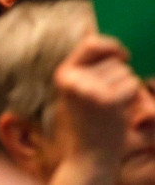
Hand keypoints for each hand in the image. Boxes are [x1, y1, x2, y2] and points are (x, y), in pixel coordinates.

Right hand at [51, 35, 140, 180]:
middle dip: (120, 74)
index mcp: (64, 74)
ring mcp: (89, 89)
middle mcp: (73, 79)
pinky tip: (121, 110)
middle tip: (109, 96)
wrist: (90, 154)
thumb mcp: (79, 90)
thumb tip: (111, 43)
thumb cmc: (89, 120)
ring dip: (127, 86)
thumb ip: (89, 67)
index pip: (91, 43)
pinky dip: (134, 97)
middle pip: (113, 59)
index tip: (122, 54)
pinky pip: (132, 85)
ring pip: (125, 72)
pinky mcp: (107, 100)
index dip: (111, 45)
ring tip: (113, 106)